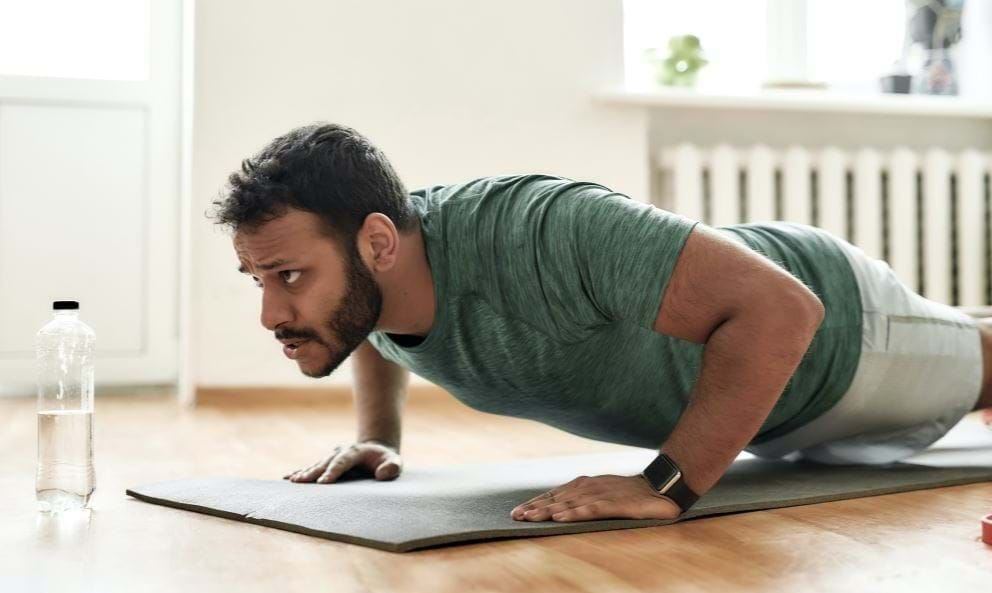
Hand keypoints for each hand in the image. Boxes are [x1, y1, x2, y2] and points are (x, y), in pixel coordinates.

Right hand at [283, 440, 401, 482]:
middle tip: (302, 482)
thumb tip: (381, 475)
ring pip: (316, 465)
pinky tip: (288, 478)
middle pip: (325, 462)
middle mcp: (341, 452)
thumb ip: (392, 467)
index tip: (323, 483)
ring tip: (293, 481)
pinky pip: (312, 468)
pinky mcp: (327, 464)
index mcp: (355, 451)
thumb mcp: (395, 462)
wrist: (376, 450)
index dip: (333, 471)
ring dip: (305, 473)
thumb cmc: (386, 460)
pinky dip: (300, 472)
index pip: (342, 461)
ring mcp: (333, 457)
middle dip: (314, 472)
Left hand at [510, 474, 682, 521]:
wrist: (659, 488)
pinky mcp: (613, 504)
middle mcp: (588, 488)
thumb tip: (562, 509)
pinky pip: (590, 509)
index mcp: (584, 485)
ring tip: (530, 517)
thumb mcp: (602, 493)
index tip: (518, 512)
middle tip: (515, 516)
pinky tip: (561, 519)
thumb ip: (584, 499)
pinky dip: (574, 514)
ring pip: (568, 504)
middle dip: (534, 507)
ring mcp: (600, 495)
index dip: (536, 503)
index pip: (555, 495)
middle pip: (556, 499)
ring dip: (547, 511)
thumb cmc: (629, 493)